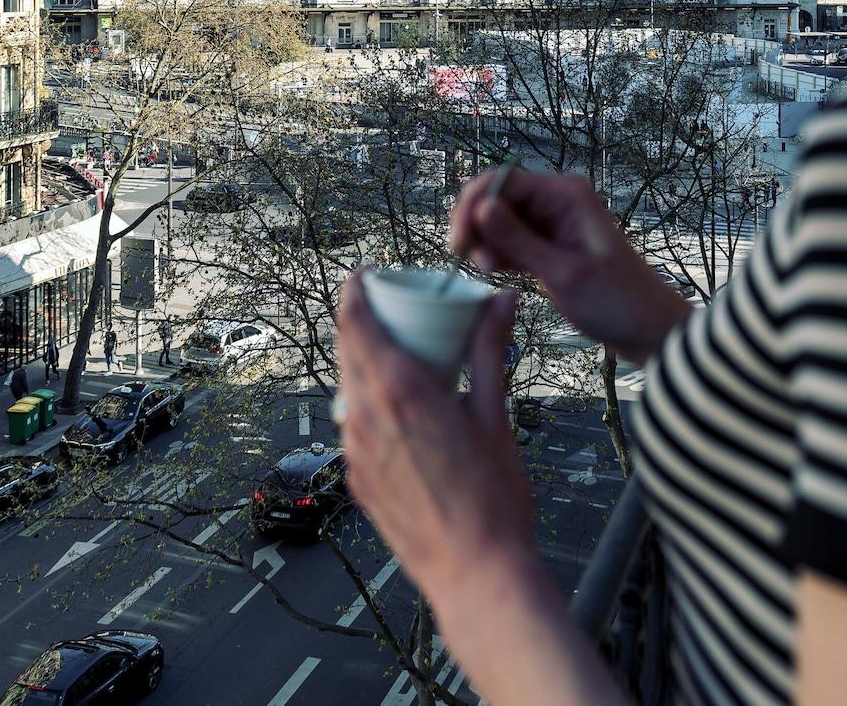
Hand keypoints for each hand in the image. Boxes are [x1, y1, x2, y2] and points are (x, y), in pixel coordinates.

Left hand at [334, 269, 538, 612]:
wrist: (475, 572)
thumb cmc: (492, 499)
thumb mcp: (495, 416)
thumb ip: (490, 353)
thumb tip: (500, 303)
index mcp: (399, 392)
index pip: (354, 322)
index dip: (353, 291)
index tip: (364, 275)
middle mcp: (365, 418)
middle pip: (346, 351)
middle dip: (364, 324)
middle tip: (392, 311)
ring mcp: (355, 451)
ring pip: (348, 390)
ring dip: (367, 367)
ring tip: (403, 361)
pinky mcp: (356, 479)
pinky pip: (355, 427)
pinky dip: (372, 407)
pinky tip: (405, 414)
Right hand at [449, 169, 690, 364]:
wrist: (648, 329)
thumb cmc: (616, 301)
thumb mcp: (563, 274)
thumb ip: (518, 241)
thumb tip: (479, 208)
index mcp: (565, 194)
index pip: (501, 181)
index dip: (473, 206)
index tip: (459, 243)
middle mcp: (556, 200)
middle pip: (495, 198)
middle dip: (477, 228)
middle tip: (476, 265)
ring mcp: (551, 222)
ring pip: (498, 221)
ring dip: (486, 244)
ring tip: (492, 274)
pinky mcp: (547, 244)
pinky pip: (510, 240)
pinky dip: (499, 255)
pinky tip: (500, 275)